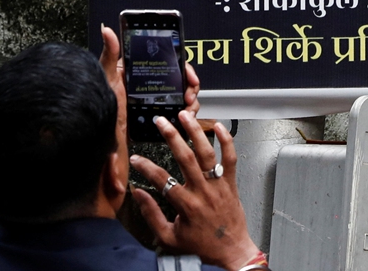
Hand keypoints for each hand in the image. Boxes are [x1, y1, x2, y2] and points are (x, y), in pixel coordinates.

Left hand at [101, 24, 204, 123]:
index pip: (169, 61)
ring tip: (186, 109)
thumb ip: (110, 54)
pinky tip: (182, 117)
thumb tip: (107, 31)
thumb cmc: (103, 105)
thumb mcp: (109, 77)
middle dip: (190, 86)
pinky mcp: (158, 114)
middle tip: (188, 95)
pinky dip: (184, 114)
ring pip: (183, 95)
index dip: (183, 66)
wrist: (104, 137)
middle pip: (181, 78)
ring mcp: (155, 99)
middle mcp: (150, 83)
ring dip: (191, 101)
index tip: (189, 75)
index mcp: (141, 70)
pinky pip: (177, 112)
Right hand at [130, 111, 260, 270]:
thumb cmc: (201, 245)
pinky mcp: (231, 183)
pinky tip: (219, 126)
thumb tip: (137, 194)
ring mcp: (218, 185)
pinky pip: (230, 158)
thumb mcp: (169, 237)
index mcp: (186, 205)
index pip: (162, 180)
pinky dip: (227, 141)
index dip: (146, 167)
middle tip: (160, 122)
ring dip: (196, 132)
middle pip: (186, 158)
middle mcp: (203, 191)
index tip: (135, 158)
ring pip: (207, 153)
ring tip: (185, 115)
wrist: (231, 251)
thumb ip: (151, 215)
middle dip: (171, 136)